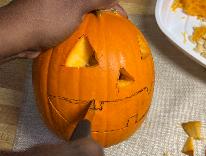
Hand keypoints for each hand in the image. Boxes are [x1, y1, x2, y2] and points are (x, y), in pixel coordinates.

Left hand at [0, 0, 126, 61]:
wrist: (19, 36)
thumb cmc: (47, 18)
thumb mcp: (76, 6)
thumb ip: (96, 0)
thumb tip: (114, 0)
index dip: (112, 4)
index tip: (123, 17)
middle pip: (91, 3)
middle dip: (105, 14)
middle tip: (116, 26)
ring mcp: (60, 7)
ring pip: (84, 13)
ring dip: (95, 22)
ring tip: (107, 34)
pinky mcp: (56, 19)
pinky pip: (75, 22)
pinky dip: (84, 28)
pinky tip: (92, 38)